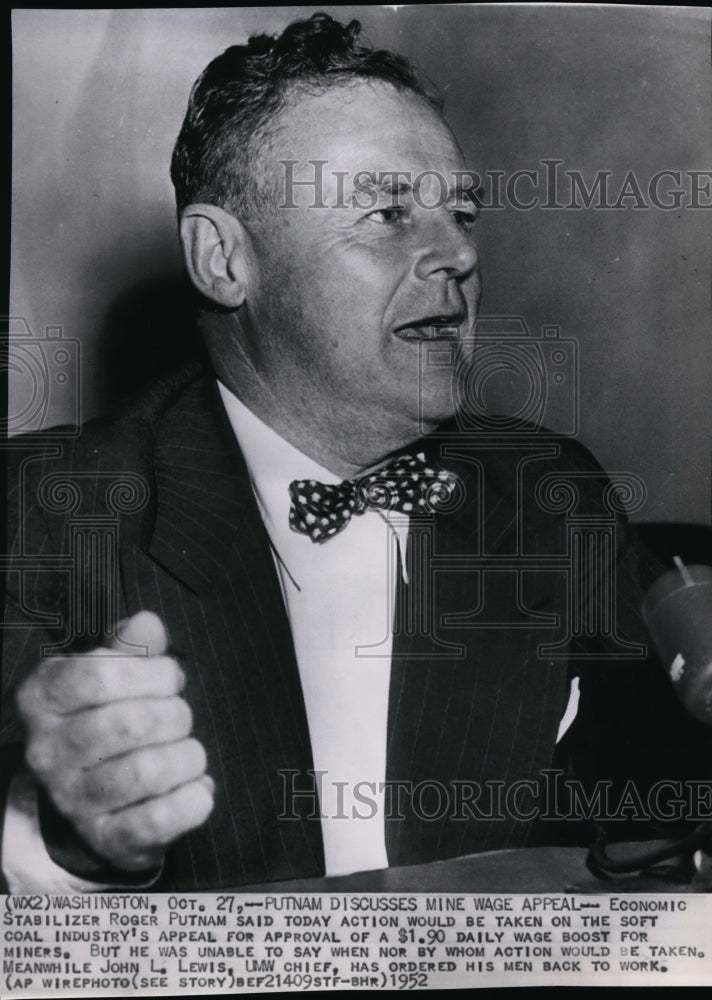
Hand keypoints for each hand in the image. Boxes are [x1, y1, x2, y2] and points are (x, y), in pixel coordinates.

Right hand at [16, 611, 213, 870]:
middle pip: (129, 722)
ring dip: (187, 755)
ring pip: (145, 772)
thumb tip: (147, 624)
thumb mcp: (111, 671)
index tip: (171, 677)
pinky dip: (192, 799)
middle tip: (180, 716)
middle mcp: (48, 751)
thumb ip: (131, 645)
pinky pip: (157, 820)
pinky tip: (197, 786)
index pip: (99, 675)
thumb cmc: (107, 717)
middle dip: (174, 713)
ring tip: (189, 751)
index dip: (151, 672)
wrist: (93, 798)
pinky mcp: (106, 838)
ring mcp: (73, 800)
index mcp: (43, 698)